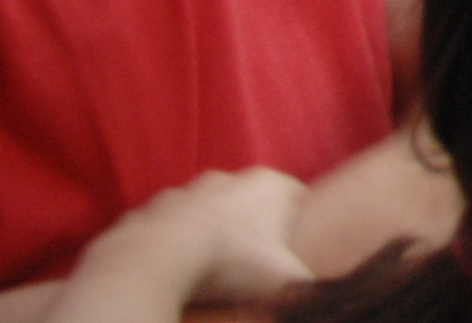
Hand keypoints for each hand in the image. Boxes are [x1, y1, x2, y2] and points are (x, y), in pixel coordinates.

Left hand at [49, 166, 313, 320]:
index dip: (297, 224)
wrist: (156, 257)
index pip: (297, 196)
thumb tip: (322, 292)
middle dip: (253, 226)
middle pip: (250, 201)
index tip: (291, 250)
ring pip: (207, 210)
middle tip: (252, 262)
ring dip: (210, 232)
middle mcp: (229, 178)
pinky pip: (168, 226)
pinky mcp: (150, 210)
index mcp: (268, 184)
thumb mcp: (284, 277)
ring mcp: (185, 191)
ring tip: (210, 267)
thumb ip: (310, 281)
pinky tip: (175, 267)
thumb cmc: (230, 260)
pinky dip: (172, 242)